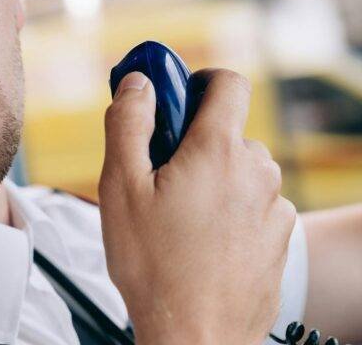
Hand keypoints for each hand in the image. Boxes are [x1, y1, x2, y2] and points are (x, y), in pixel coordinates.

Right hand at [99, 69, 295, 344]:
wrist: (194, 336)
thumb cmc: (153, 265)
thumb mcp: (120, 186)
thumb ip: (128, 123)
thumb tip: (138, 84)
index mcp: (217, 151)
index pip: (227, 83)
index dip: (199, 80)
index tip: (175, 96)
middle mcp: (256, 171)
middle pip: (225, 131)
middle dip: (191, 142)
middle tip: (158, 175)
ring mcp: (272, 206)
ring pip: (238, 169)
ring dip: (210, 177)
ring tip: (177, 217)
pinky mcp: (278, 236)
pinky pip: (252, 203)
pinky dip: (229, 208)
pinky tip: (201, 240)